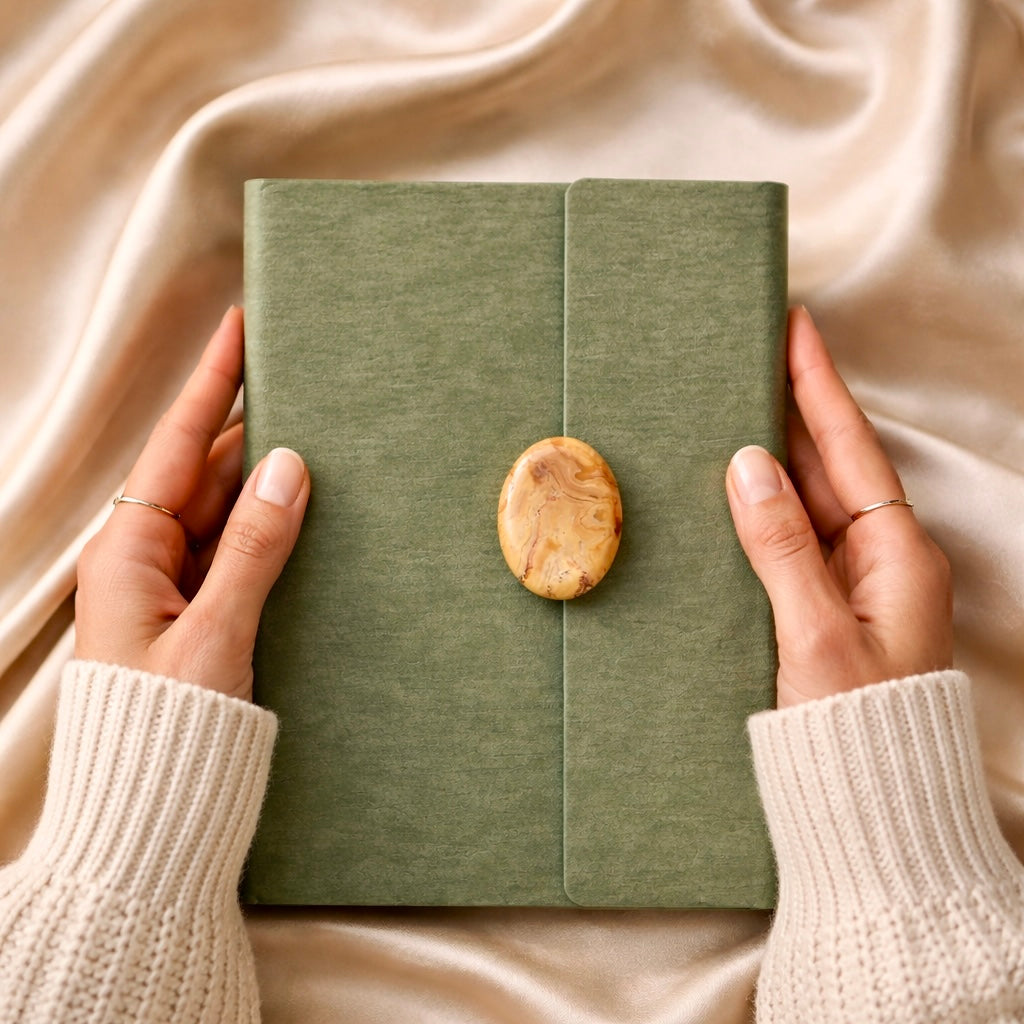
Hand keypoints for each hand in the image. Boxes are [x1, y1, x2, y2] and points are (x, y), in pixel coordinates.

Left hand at [75, 307, 309, 701]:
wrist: (146, 815)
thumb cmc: (164, 731)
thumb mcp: (215, 633)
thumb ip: (253, 547)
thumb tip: (289, 468)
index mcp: (127, 551)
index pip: (177, 446)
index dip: (212, 383)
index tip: (238, 328)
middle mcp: (143, 558)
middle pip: (202, 471)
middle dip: (248, 425)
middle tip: (297, 380)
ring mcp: (169, 587)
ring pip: (222, 511)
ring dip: (262, 477)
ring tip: (311, 435)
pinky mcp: (194, 614)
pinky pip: (232, 550)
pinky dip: (265, 526)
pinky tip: (300, 510)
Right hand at [725, 307, 952, 707]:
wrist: (870, 810)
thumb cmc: (855, 730)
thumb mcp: (816, 636)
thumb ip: (781, 548)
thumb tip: (748, 468)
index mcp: (897, 556)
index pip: (849, 451)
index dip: (819, 386)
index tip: (798, 327)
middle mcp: (879, 561)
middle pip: (830, 465)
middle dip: (794, 406)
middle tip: (757, 351)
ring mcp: (852, 584)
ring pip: (809, 500)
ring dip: (775, 454)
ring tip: (738, 401)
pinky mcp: (823, 608)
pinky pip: (791, 539)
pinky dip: (763, 507)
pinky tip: (734, 487)